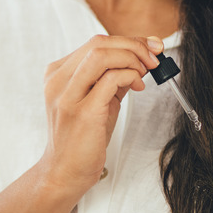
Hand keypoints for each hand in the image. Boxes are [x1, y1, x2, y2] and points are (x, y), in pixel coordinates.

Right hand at [37, 35, 162, 190]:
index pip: (95, 44)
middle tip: (154, 57)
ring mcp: (68, 95)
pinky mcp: (82, 111)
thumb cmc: (81, 138)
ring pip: (101, 54)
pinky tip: (138, 85)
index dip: (127, 40)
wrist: (64, 172)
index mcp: (58, 74)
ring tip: (146, 70)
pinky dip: (130, 75)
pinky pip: (110, 79)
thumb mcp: (98, 101)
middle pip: (98, 44)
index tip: (150, 46)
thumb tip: (141, 58)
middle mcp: (58, 80)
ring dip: (132, 57)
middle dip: (133, 45)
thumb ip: (114, 78)